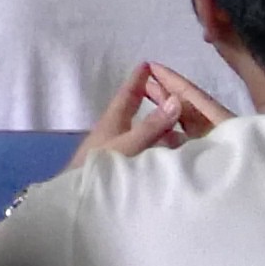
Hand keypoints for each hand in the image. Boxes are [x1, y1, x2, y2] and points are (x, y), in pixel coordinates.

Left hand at [77, 61, 230, 168]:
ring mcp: (116, 152)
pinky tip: (171, 159)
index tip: (148, 64)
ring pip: (141, 134)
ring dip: (160, 131)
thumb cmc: (100, 169)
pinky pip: (143, 152)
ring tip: (185, 132)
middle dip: (154, 104)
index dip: (137, 80)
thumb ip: (152, 126)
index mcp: (112, 121)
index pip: (127, 95)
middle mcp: (113, 133)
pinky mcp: (119, 170)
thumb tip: (175, 100)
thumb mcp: (129, 145)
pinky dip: (158, 150)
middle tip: (177, 99)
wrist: (79, 202)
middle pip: (135, 113)